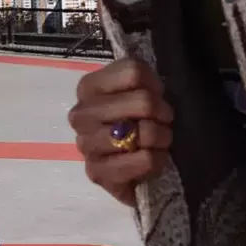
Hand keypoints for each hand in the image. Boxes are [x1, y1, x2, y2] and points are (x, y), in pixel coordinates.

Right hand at [67, 59, 172, 206]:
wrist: (127, 164)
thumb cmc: (136, 120)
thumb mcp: (139, 88)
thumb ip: (143, 78)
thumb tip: (153, 89)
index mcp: (88, 87)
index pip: (134, 72)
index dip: (155, 85)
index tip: (157, 96)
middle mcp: (81, 114)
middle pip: (144, 102)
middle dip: (163, 113)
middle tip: (163, 122)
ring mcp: (86, 145)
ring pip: (144, 132)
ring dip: (161, 138)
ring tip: (159, 141)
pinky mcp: (97, 173)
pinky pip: (144, 160)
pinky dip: (158, 160)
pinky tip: (153, 159)